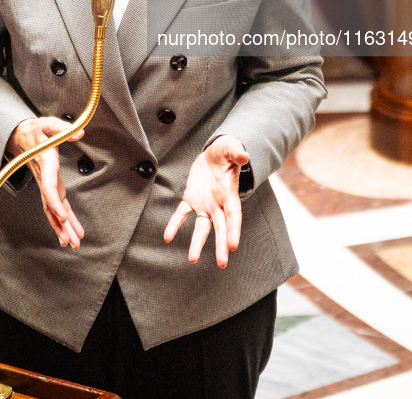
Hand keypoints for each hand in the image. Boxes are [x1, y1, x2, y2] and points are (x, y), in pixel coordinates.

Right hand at [6, 116, 84, 249]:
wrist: (21, 136)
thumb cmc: (37, 131)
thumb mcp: (49, 124)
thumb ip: (63, 127)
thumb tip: (79, 133)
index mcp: (45, 163)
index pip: (49, 187)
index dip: (54, 203)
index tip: (62, 217)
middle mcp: (44, 177)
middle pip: (51, 205)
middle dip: (61, 224)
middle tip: (70, 241)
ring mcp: (46, 184)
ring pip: (53, 209)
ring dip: (62, 227)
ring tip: (73, 243)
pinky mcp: (50, 186)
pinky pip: (55, 206)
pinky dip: (62, 220)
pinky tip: (69, 233)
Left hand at [164, 135, 248, 267]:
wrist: (215, 154)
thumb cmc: (227, 152)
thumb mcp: (231, 148)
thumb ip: (236, 152)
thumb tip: (244, 155)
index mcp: (229, 193)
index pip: (233, 215)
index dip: (234, 230)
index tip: (233, 246)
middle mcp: (218, 203)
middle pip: (221, 227)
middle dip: (221, 245)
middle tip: (222, 263)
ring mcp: (205, 203)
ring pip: (202, 227)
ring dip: (197, 242)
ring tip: (192, 259)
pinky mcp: (191, 198)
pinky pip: (182, 213)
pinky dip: (174, 224)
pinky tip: (167, 236)